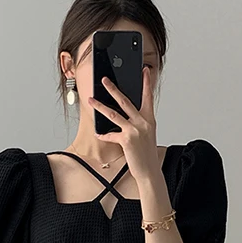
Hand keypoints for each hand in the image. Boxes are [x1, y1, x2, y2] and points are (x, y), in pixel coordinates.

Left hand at [88, 68, 158, 183]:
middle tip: (105, 79)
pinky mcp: (126, 140)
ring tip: (91, 100)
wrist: (150, 171)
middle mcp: (143, 122)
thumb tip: (127, 115)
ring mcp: (134, 131)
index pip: (148, 97)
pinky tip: (98, 134)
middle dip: (113, 88)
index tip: (144, 71)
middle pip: (126, 101)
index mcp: (149, 119)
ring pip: (114, 114)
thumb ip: (139, 123)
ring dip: (100, 106)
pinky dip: (104, 135)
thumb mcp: (147, 135)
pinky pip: (111, 135)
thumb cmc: (147, 154)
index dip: (146, 83)